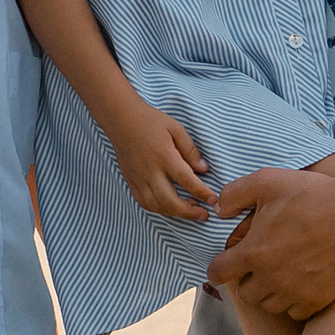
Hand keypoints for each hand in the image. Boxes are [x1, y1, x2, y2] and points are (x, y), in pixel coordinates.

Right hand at [110, 104, 215, 219]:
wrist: (121, 120)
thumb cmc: (151, 121)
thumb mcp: (176, 129)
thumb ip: (190, 150)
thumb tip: (203, 169)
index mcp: (164, 156)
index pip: (185, 179)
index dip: (201, 192)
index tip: (213, 200)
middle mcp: (150, 171)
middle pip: (169, 200)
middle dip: (188, 212)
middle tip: (204, 215)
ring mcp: (138, 178)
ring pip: (156, 205)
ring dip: (174, 213)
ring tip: (190, 211)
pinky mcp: (131, 181)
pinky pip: (144, 202)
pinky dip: (159, 209)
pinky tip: (170, 207)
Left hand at [208, 160, 334, 320]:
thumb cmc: (314, 195)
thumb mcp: (268, 181)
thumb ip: (235, 194)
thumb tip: (220, 210)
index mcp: (254, 252)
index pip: (219, 273)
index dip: (217, 268)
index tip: (223, 265)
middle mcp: (271, 279)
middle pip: (245, 293)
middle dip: (247, 279)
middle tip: (259, 263)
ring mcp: (295, 292)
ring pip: (269, 305)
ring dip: (269, 292)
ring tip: (280, 274)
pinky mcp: (318, 300)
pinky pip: (295, 312)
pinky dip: (293, 301)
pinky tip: (300, 283)